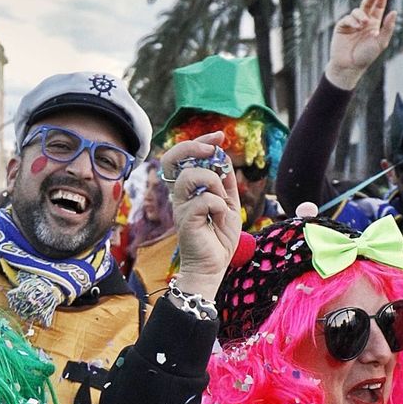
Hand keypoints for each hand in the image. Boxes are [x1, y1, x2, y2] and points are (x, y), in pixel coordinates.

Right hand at [159, 133, 246, 300]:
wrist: (213, 267)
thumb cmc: (219, 239)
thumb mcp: (229, 205)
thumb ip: (227, 184)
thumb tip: (224, 159)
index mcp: (189, 190)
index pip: (183, 156)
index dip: (200, 140)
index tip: (219, 136)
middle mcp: (180, 195)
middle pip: (173, 157)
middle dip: (195, 146)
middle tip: (213, 150)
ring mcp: (181, 206)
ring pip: (192, 176)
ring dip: (214, 183)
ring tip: (222, 202)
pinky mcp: (185, 220)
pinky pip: (205, 200)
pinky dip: (219, 206)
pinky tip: (220, 219)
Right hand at [324, 0, 394, 89]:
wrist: (350, 66)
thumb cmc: (367, 56)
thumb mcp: (381, 42)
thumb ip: (387, 27)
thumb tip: (394, 11)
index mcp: (374, 24)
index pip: (378, 8)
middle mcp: (363, 22)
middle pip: (368, 5)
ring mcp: (352, 24)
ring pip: (357, 11)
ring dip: (361, 15)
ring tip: (364, 23)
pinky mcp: (342, 27)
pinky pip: (347, 18)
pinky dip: (352, 21)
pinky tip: (356, 27)